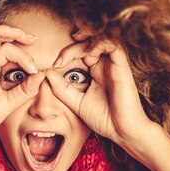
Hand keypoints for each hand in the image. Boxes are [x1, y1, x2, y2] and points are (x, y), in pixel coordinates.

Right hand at [0, 16, 45, 140]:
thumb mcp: (11, 101)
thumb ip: (26, 89)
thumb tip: (42, 75)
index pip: (8, 52)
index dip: (25, 56)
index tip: (36, 70)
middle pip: (0, 40)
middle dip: (17, 35)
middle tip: (33, 40)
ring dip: (5, 31)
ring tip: (21, 33)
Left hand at [47, 35, 156, 152]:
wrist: (122, 131)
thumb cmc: (104, 119)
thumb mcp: (76, 102)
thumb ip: (62, 89)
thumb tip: (47, 73)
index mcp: (96, 72)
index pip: (81, 52)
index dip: (67, 54)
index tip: (55, 66)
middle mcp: (105, 65)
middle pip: (89, 43)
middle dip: (72, 48)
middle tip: (60, 60)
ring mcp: (114, 65)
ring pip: (101, 39)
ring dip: (86, 42)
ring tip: (72, 52)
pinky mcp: (122, 66)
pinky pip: (113, 45)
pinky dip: (99, 44)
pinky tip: (89, 54)